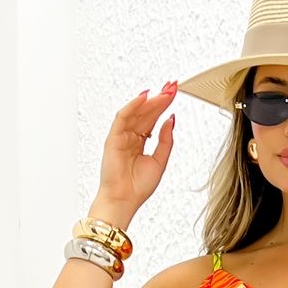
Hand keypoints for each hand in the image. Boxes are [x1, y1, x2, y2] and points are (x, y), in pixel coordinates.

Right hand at [92, 82, 179, 223]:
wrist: (125, 200)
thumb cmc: (138, 187)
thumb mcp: (160, 161)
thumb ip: (165, 140)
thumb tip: (171, 120)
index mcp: (141, 142)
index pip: (153, 119)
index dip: (164, 106)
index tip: (174, 94)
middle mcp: (130, 136)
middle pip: (146, 113)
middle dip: (160, 99)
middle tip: (172, 86)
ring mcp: (121, 136)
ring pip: (137, 112)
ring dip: (150, 100)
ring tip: (164, 91)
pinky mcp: (113, 138)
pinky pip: (123, 117)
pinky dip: (133, 106)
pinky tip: (145, 97)